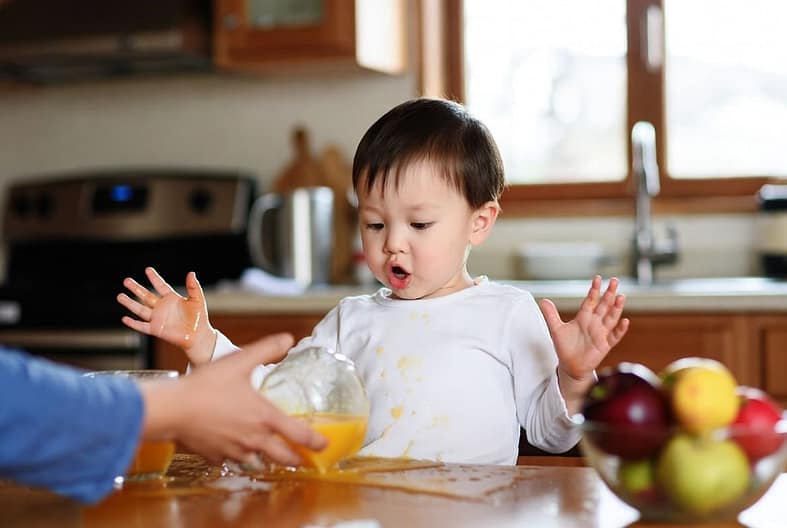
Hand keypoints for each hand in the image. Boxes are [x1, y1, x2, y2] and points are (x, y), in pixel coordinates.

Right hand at [117, 267, 215, 364]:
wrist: (199, 336)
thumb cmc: (199, 318)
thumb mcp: (197, 300)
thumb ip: (194, 287)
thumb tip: (191, 273)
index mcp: (171, 299)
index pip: (160, 286)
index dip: (154, 278)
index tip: (148, 269)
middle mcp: (162, 307)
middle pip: (146, 296)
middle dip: (136, 288)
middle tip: (126, 280)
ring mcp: (158, 318)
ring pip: (140, 309)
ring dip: (130, 303)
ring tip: (120, 296)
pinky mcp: (156, 329)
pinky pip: (142, 326)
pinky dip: (133, 323)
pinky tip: (125, 318)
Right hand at [140, 333, 326, 467]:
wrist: (172, 409)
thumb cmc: (206, 385)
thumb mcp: (239, 362)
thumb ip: (266, 349)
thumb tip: (288, 338)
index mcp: (264, 418)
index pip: (299, 436)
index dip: (315, 442)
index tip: (323, 446)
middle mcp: (254, 439)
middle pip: (283, 459)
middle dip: (296, 460)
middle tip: (302, 459)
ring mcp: (235, 452)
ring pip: (258, 463)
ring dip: (268, 461)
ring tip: (271, 456)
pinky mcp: (216, 457)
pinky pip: (232, 462)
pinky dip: (239, 458)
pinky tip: (236, 450)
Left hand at [540, 276, 628, 408]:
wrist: (570, 365)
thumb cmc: (565, 347)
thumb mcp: (555, 329)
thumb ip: (551, 315)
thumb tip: (543, 300)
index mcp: (583, 317)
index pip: (590, 300)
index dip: (594, 290)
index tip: (597, 278)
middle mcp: (594, 323)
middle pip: (603, 305)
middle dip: (609, 293)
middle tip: (614, 280)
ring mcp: (600, 333)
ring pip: (611, 318)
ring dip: (616, 308)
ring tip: (621, 296)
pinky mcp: (604, 345)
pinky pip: (614, 336)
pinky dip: (620, 330)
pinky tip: (625, 321)